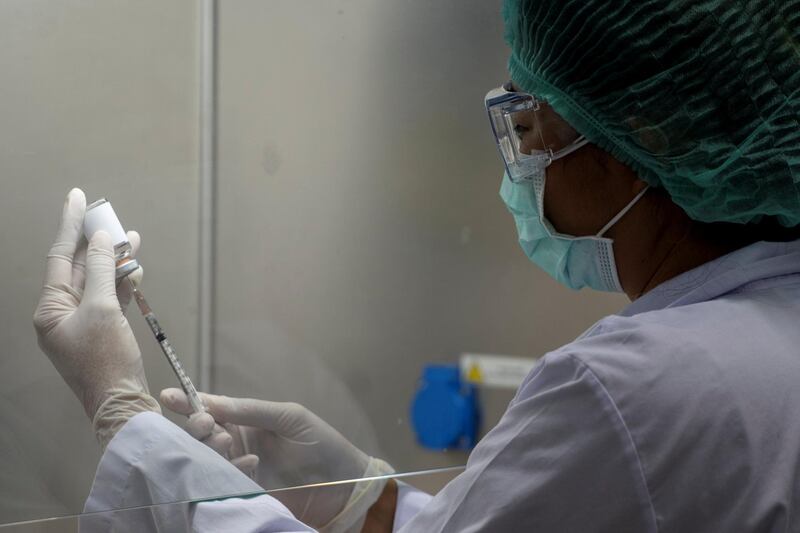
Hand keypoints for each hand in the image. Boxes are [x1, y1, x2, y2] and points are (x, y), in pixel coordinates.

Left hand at [33, 189, 148, 419]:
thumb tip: (104, 239)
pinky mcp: (101, 330)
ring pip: (98, 281)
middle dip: (99, 243)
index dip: (71, 224)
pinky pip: (109, 297)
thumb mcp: (103, 309)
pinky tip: (136, 268)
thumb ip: (103, 270)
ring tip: (134, 239)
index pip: (61, 256)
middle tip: (111, 216)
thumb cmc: (107, 359)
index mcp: (50, 309)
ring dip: (116, 261)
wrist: (122, 404)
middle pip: (80, 267)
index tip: (78, 196)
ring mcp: (81, 323)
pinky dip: (122, 282)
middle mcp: (60, 313)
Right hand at [161, 389, 393, 530]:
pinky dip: (229, 471)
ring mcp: (238, 470)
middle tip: (207, 423)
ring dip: (210, 447)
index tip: (169, 396)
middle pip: (201, 434)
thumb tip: (211, 402)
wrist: (345, 484)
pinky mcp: (243, 493)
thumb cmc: (322, 445)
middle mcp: (237, 445)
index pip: (211, 409)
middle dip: (197, 426)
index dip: (188, 402)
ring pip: (206, 458)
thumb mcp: (289, 418)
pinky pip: (221, 482)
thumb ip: (251, 410)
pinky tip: (251, 464)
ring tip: (227, 441)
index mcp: (247, 421)